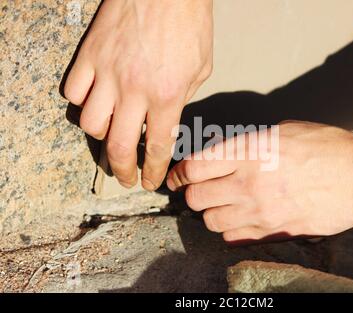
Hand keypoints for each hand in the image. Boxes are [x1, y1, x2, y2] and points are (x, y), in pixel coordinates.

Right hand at [64, 0, 212, 189]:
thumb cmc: (190, 24)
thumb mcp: (201, 69)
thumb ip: (182, 99)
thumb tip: (166, 120)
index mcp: (167, 96)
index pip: (157, 149)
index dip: (153, 172)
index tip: (150, 181)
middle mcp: (133, 91)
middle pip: (119, 147)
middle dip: (122, 171)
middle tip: (125, 178)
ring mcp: (107, 73)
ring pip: (90, 124)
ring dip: (100, 137)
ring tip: (111, 136)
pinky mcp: (90, 56)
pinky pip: (73, 91)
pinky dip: (81, 102)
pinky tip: (93, 101)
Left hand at [166, 121, 352, 242]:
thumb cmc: (327, 146)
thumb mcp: (282, 131)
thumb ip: (246, 144)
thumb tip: (220, 156)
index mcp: (249, 151)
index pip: (194, 167)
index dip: (178, 172)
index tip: (176, 176)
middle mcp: (249, 183)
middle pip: (196, 197)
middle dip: (192, 193)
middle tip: (199, 189)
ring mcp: (262, 211)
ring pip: (211, 221)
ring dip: (211, 213)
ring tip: (221, 205)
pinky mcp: (276, 231)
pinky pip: (235, 238)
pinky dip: (230, 229)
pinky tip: (240, 219)